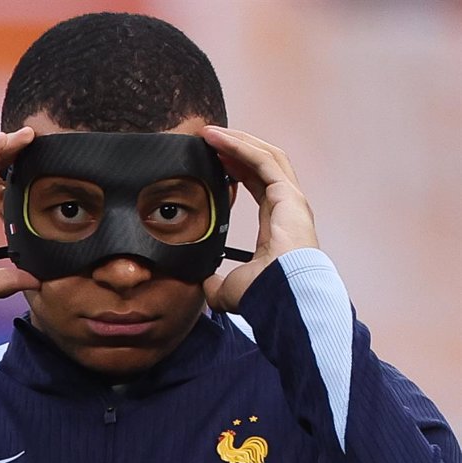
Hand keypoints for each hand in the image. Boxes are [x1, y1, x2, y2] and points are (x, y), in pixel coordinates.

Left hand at [201, 126, 318, 311]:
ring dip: (237, 140)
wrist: (282, 296)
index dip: (237, 170)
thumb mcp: (230, 287)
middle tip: (210, 138)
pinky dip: (239, 146)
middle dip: (236, 147)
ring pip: (265, 156)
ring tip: (210, 133)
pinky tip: (217, 138)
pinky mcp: (288, 194)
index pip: (259, 185)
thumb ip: (217, 282)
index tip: (215, 160)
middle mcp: (288, 207)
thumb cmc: (264, 294)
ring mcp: (291, 198)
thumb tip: (205, 285)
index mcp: (278, 225)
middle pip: (263, 164)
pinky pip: (262, 160)